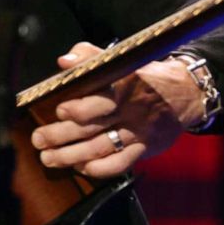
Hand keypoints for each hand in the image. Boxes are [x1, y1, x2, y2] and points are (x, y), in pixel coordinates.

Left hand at [29, 41, 206, 178]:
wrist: (185, 94)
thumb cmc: (142, 76)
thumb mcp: (120, 60)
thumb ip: (90, 56)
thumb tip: (64, 61)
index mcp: (122, 85)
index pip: (101, 97)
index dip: (81, 106)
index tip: (60, 111)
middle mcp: (129, 109)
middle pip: (93, 126)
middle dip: (62, 135)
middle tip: (39, 139)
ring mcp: (138, 131)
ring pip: (101, 147)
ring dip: (72, 155)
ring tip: (49, 158)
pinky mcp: (145, 148)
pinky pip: (121, 163)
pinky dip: (100, 168)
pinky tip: (81, 168)